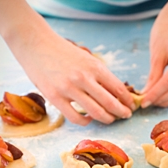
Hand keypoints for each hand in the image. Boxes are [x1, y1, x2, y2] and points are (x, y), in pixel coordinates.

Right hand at [15, 33, 133, 125]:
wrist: (36, 44)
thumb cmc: (63, 52)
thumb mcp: (87, 58)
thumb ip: (100, 75)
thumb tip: (115, 93)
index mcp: (94, 67)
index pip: (118, 88)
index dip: (128, 100)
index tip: (131, 106)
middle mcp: (84, 78)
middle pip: (110, 103)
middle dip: (122, 112)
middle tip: (126, 116)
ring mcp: (69, 89)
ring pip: (96, 112)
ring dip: (107, 119)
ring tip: (110, 120)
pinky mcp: (55, 98)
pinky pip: (75, 118)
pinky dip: (86, 122)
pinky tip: (88, 119)